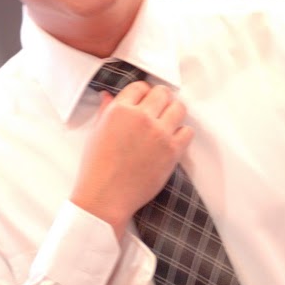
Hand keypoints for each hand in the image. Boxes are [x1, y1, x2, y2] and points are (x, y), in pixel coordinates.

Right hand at [71, 81, 192, 237]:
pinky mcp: (172, 151)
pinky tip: (171, 141)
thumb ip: (106, 111)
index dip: (142, 94)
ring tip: (166, 124)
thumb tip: (109, 95)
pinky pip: (187, 131)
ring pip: (179, 108)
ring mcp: (159, 133)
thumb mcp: (96, 133)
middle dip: (160, 100)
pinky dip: (181, 134)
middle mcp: (141, 117)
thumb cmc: (96, 167)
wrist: (105, 197)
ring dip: (174, 113)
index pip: (140, 86)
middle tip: (157, 111)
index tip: (143, 103)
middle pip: (162, 93)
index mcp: (119, 110)